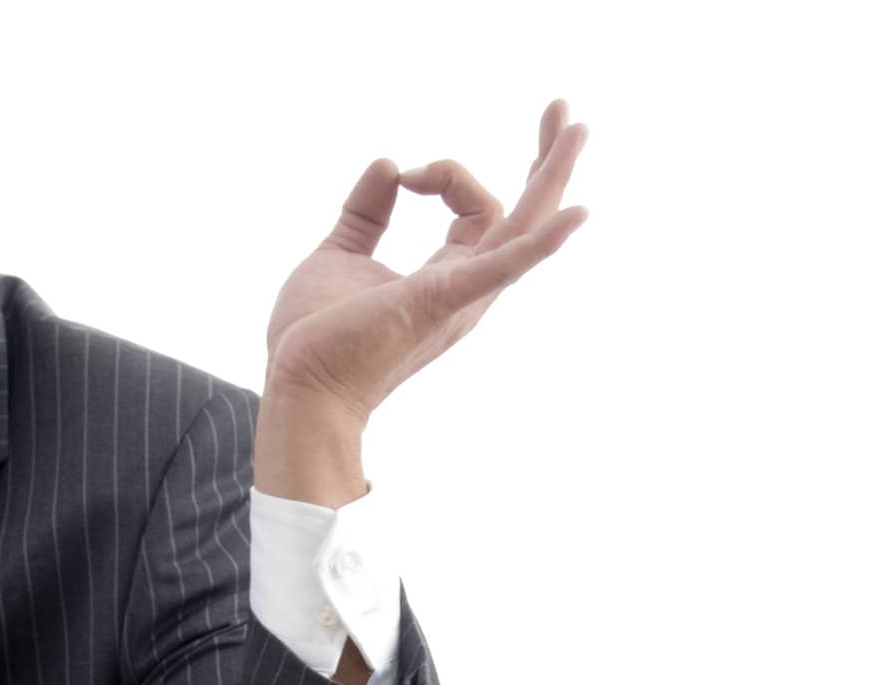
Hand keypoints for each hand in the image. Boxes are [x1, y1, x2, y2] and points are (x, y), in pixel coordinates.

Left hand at [261, 99, 589, 428]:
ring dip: (550, 176)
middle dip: (544, 163)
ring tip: (575, 126)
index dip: (445, 175)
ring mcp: (460, 297)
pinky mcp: (442, 300)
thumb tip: (387, 164)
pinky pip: (503, 267)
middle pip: (521, 217)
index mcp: (446, 279)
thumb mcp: (341, 253)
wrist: (299, 384)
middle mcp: (466, 289)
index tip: (406, 175)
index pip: (475, 207)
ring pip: (521, 229)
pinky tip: (575, 214)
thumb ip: (367, 211)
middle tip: (561, 110)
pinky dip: (540, 241)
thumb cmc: (317, 336)